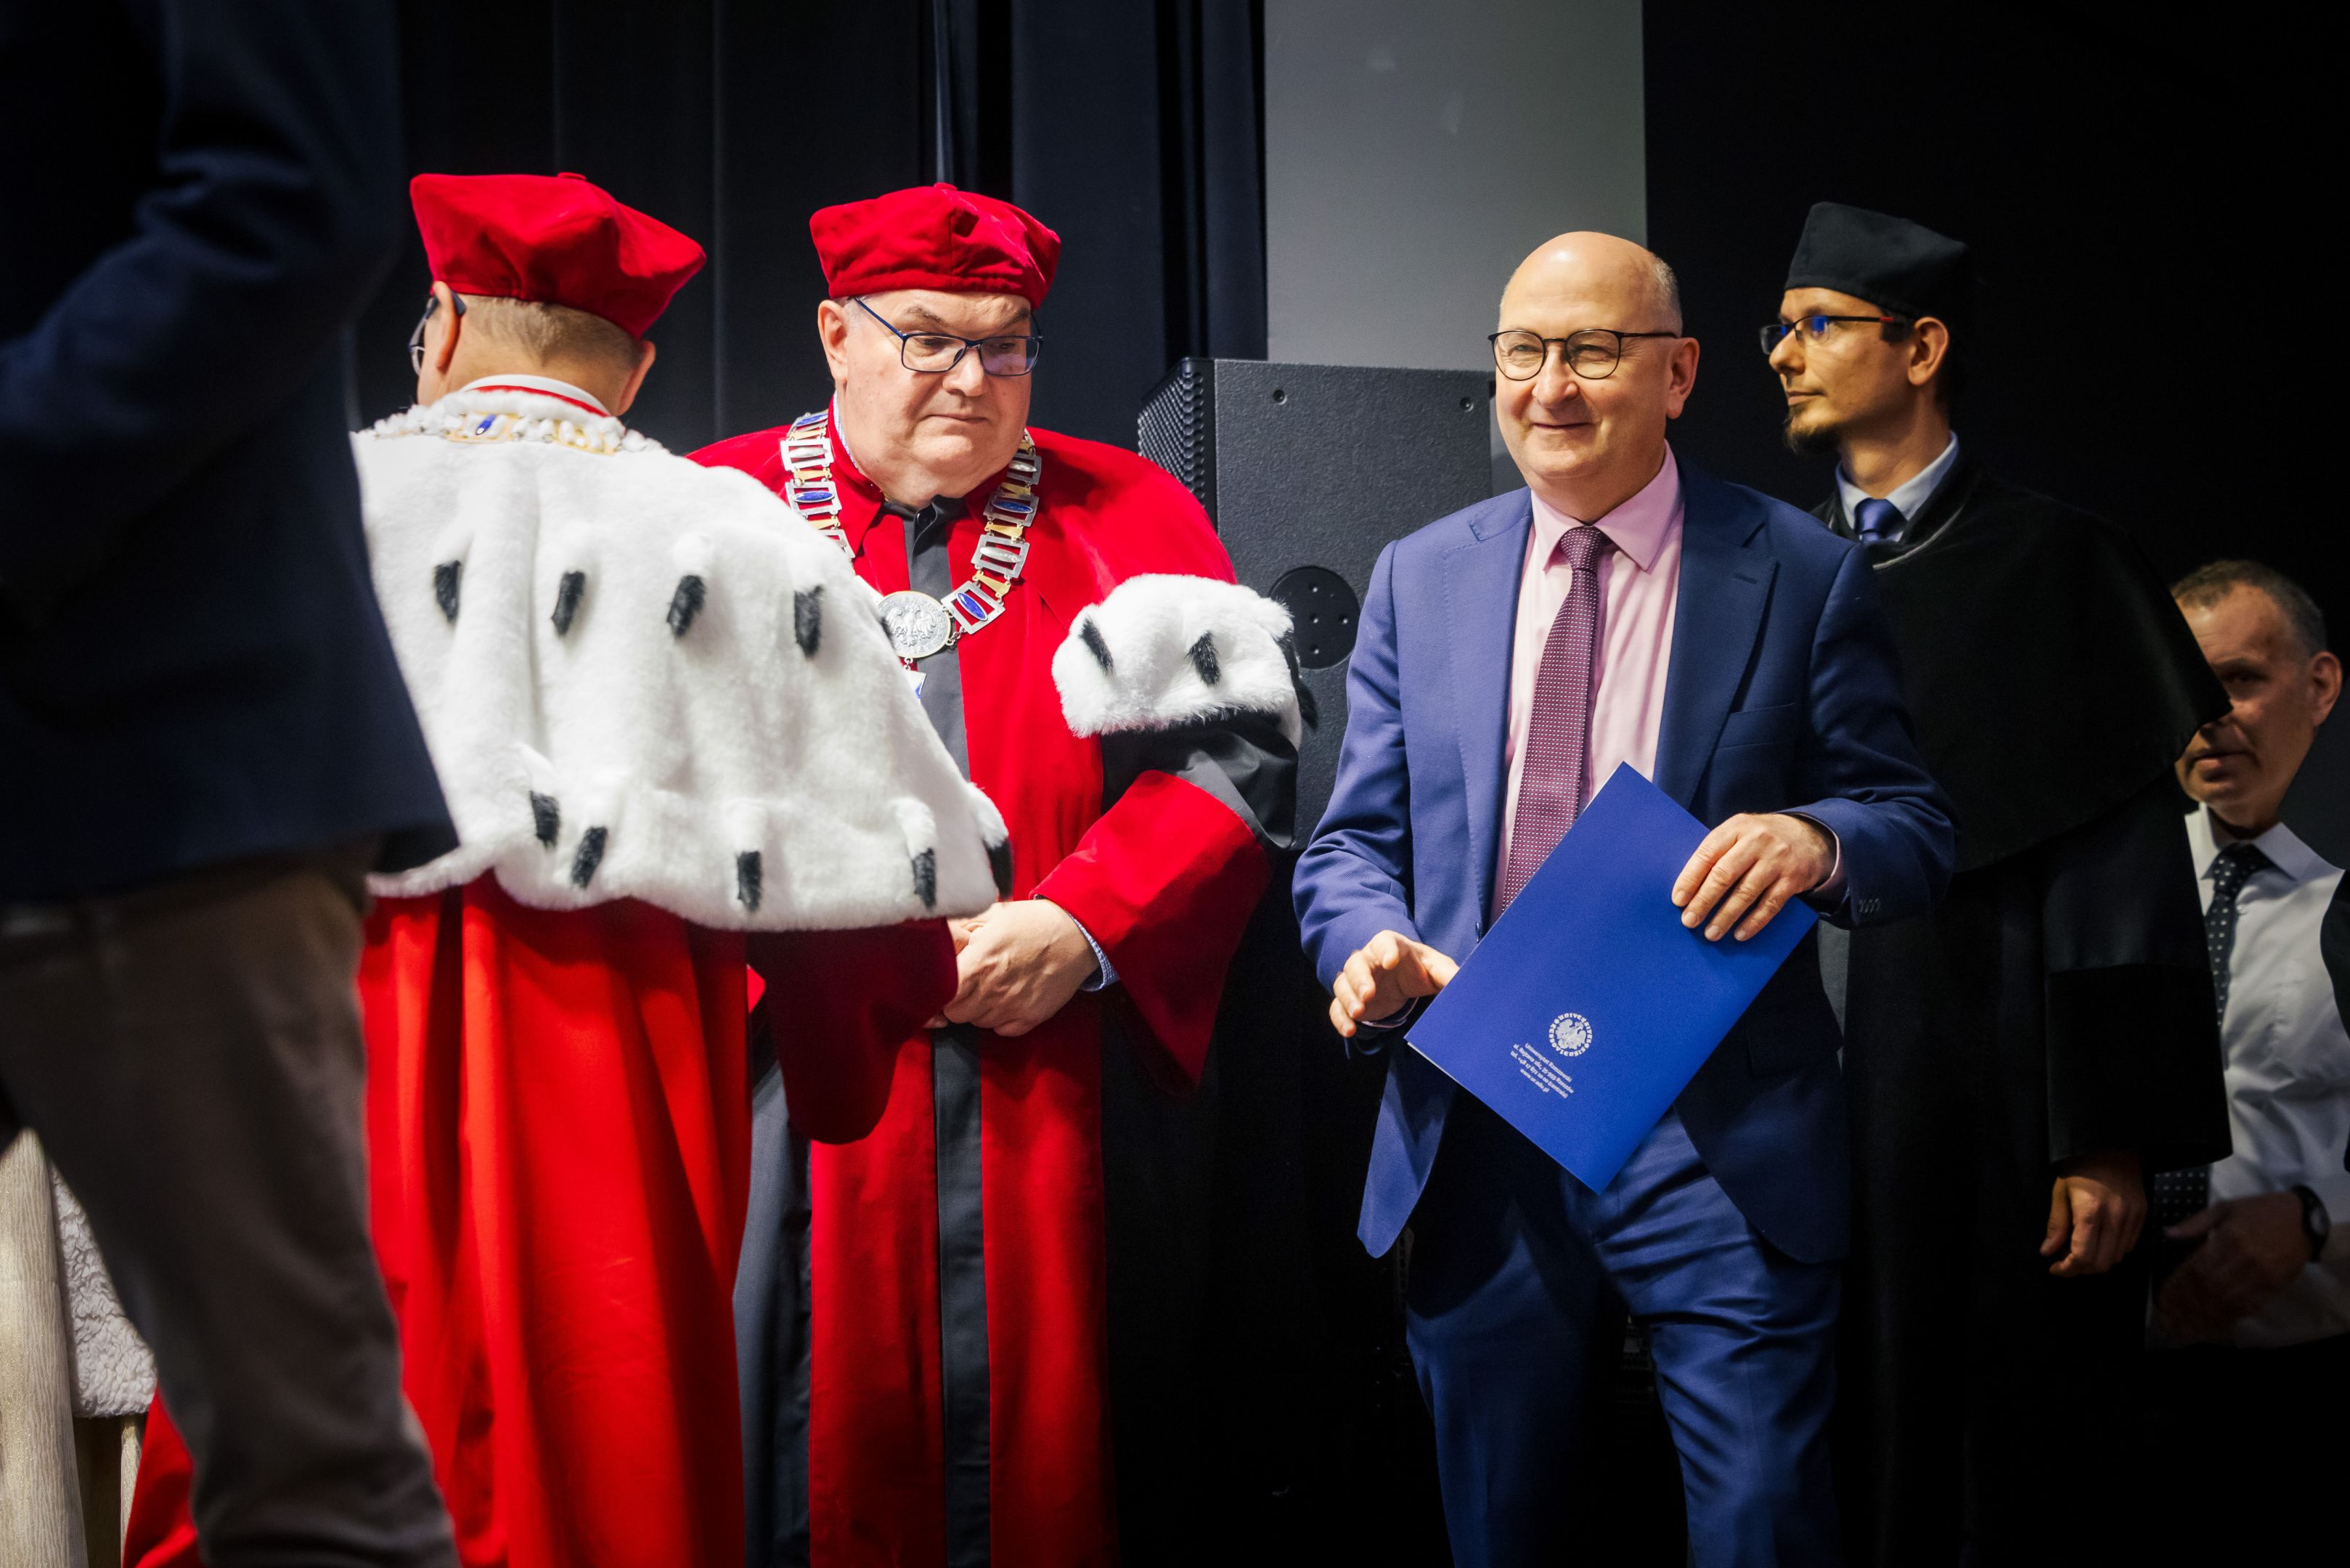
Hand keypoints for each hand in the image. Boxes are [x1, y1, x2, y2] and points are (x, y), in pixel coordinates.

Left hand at [932, 900, 1097, 1037]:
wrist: (1075, 933)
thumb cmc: (1032, 922)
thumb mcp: (992, 915)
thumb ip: (962, 930)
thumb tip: (937, 938)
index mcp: (980, 962)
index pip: (943, 993)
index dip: (940, 990)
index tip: (946, 982)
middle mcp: (994, 989)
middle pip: (956, 1013)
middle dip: (958, 1000)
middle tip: (969, 984)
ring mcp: (1013, 1007)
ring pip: (978, 1023)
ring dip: (979, 1009)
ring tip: (993, 987)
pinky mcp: (1031, 1018)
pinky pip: (1002, 1030)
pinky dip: (1001, 1019)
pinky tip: (1008, 999)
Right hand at [1329, 931, 1457, 1038]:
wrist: (1406, 982)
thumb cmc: (1421, 970)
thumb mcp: (1438, 970)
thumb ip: (1450, 975)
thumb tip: (1469, 985)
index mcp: (1391, 947)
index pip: (1384, 942)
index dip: (1385, 950)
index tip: (1390, 962)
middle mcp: (1369, 960)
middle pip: (1355, 963)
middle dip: (1359, 979)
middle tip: (1368, 995)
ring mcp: (1357, 981)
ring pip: (1342, 984)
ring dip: (1347, 999)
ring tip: (1358, 1014)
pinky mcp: (1351, 1001)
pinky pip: (1337, 1007)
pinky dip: (1340, 1018)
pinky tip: (1350, 1030)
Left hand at [1672, 813, 1834, 941]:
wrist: (1809, 836)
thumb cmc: (1761, 839)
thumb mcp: (1739, 832)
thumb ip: (1718, 852)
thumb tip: (1689, 888)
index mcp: (1736, 827)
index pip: (1708, 854)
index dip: (1690, 878)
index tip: (1678, 900)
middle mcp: (1757, 841)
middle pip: (1724, 875)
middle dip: (1704, 901)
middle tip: (1689, 921)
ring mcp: (1777, 860)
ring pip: (1746, 893)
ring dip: (1726, 916)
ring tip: (1711, 933)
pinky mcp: (1793, 879)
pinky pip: (1770, 904)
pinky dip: (1753, 922)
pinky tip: (1740, 934)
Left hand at [2039, 1150, 2144, 1275]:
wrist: (2111, 1145)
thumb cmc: (2080, 1167)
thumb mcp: (2060, 1192)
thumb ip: (2056, 1225)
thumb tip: (2048, 1251)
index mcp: (2091, 1212)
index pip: (2083, 1257)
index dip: (2068, 1269)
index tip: (2055, 1268)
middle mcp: (2116, 1219)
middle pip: (2102, 1263)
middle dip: (2081, 1269)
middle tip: (2065, 1262)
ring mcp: (2133, 1218)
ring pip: (2117, 1257)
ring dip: (2097, 1261)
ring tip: (2080, 1250)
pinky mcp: (2143, 1215)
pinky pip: (2129, 1245)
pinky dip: (2112, 1250)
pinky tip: (2099, 1241)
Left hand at [2155, 1191, 2311, 1336]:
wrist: (2304, 1221)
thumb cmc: (2261, 1211)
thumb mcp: (2225, 1207)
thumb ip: (2195, 1223)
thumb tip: (2168, 1234)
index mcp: (2228, 1238)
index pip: (2196, 1269)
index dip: (2177, 1287)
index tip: (2162, 1298)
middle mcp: (2244, 1260)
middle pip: (2208, 1289)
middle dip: (2186, 1306)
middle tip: (2168, 1317)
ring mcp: (2261, 1276)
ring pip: (2227, 1303)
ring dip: (2203, 1317)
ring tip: (2184, 1326)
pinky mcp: (2274, 1287)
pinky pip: (2248, 1307)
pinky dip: (2228, 1318)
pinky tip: (2211, 1325)